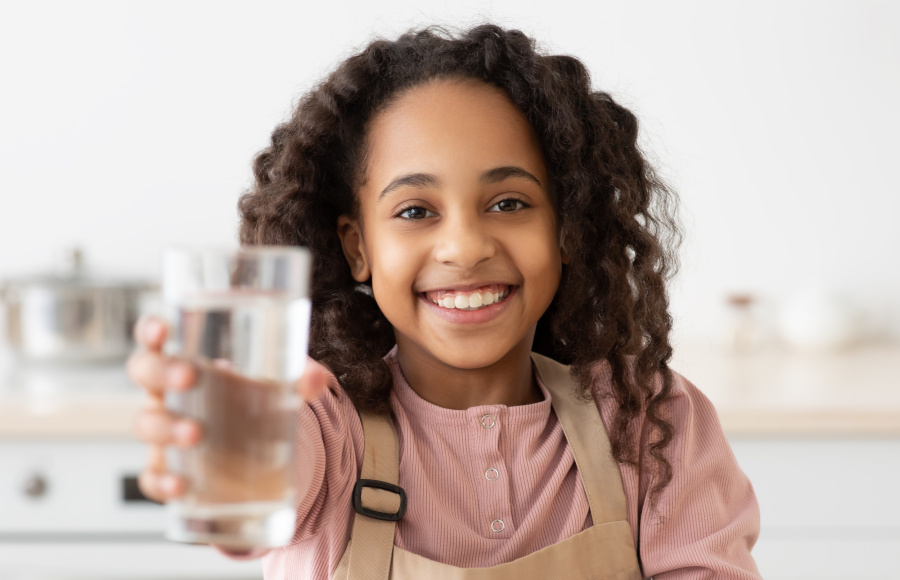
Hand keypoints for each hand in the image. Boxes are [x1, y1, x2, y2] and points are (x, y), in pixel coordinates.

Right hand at [127, 315, 329, 503]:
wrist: (252, 451)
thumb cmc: (250, 402)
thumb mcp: (275, 383)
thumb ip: (296, 376)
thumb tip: (317, 380)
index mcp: (186, 361)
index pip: (155, 338)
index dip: (151, 330)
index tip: (163, 330)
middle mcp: (166, 393)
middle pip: (144, 373)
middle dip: (161, 372)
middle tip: (190, 376)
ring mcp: (162, 432)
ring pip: (145, 425)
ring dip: (166, 427)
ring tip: (195, 433)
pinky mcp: (166, 471)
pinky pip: (152, 477)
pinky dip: (161, 482)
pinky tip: (180, 486)